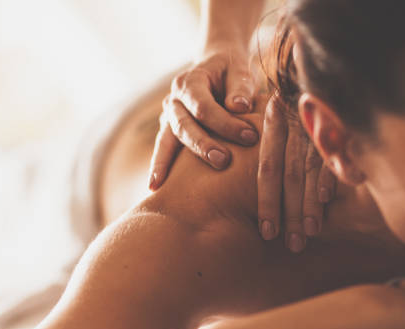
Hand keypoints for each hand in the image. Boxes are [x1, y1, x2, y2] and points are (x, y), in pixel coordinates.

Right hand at [149, 47, 257, 189]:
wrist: (217, 66)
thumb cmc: (232, 70)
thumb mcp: (239, 70)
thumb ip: (240, 87)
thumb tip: (239, 107)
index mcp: (190, 82)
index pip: (204, 107)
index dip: (226, 123)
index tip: (250, 137)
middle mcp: (173, 99)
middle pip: (183, 126)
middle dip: (202, 145)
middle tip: (222, 161)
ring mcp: (168, 116)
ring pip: (166, 140)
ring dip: (166, 162)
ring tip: (160, 185)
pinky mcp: (169, 130)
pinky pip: (163, 148)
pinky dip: (159, 166)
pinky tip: (154, 186)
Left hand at [258, 91, 336, 248]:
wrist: (320, 61)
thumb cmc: (297, 99)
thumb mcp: (280, 116)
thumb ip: (274, 147)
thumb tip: (269, 188)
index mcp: (274, 125)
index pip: (267, 170)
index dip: (267, 203)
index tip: (268, 232)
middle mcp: (293, 127)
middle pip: (288, 177)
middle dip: (289, 213)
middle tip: (290, 244)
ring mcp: (317, 125)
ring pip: (310, 170)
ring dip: (310, 204)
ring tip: (309, 233)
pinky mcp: (340, 122)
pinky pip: (335, 152)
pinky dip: (332, 175)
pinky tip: (330, 201)